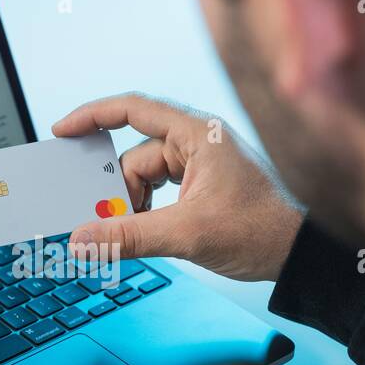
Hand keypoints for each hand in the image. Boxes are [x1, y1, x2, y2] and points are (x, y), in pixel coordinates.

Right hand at [53, 93, 302, 280]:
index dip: (92, 116)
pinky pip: (159, 193)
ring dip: (134, 208)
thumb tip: (83, 240)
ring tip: (138, 236)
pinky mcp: (202, 187)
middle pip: (133, 157)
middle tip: (103, 222)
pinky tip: (152, 234)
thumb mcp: (187, 234)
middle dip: (118, 192)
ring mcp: (200, 164)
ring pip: (144, 180)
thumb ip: (129, 236)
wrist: (302, 255)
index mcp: (198, 134)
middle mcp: (198, 142)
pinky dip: (148, 213)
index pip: (132, 109)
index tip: (62, 131)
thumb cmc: (263, 230)